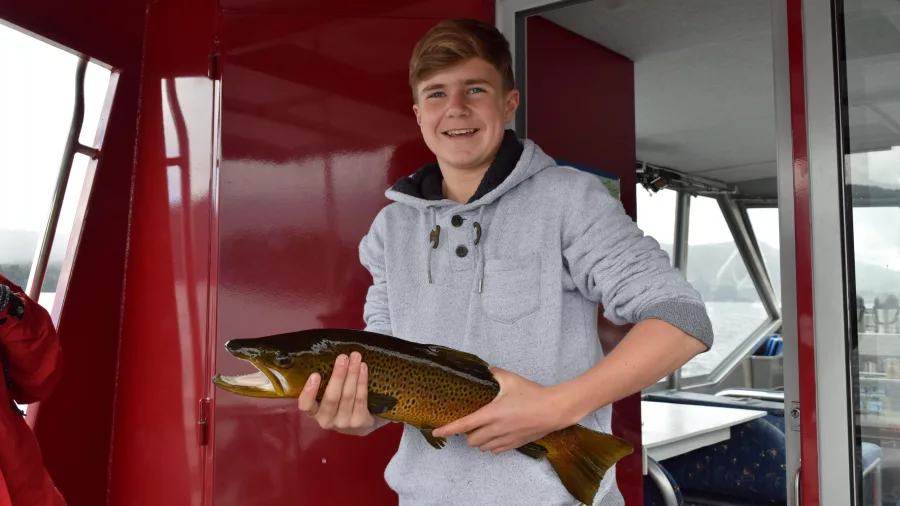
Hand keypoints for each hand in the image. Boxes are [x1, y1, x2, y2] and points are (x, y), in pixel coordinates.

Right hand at [297, 351, 383, 435]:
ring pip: (348, 395)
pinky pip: (361, 398)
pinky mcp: (358, 422)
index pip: (305, 406)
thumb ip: (325, 385)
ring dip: (352, 374)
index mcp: (314, 413)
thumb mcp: (327, 400)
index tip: (315, 375)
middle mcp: (326, 420)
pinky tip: (363, 368)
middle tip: (343, 357)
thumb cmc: (339, 406)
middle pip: (332, 397)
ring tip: (355, 357)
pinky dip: (362, 381)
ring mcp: (343, 423)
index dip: (309, 392)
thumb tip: (333, 358)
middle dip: (338, 375)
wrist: (360, 426)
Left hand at [432, 367, 575, 453]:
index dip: (447, 429)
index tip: (436, 432)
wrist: (554, 410)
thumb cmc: (533, 393)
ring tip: (484, 429)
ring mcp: (505, 439)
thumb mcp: (511, 379)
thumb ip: (495, 374)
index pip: (463, 425)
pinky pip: (496, 450)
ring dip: (479, 440)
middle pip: (471, 440)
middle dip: (467, 433)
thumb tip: (487, 370)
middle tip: (471, 423)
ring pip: (482, 447)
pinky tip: (496, 436)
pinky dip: (491, 445)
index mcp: (491, 414)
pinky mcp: (515, 444)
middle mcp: (496, 429)